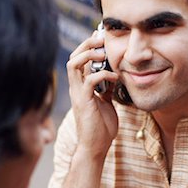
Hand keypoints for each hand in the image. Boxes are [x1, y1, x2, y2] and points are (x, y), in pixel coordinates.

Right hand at [67, 33, 119, 159]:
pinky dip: (103, 74)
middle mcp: (76, 88)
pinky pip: (89, 80)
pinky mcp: (84, 101)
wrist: (96, 147)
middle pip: (73, 57)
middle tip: (102, 40)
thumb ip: (106, 89)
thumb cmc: (101, 127)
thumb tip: (113, 76)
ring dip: (89, 54)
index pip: (79, 60)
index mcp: (81, 87)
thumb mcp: (106, 103)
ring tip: (104, 54)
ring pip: (74, 64)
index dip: (89, 47)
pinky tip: (114, 77)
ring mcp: (78, 94)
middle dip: (86, 45)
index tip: (103, 40)